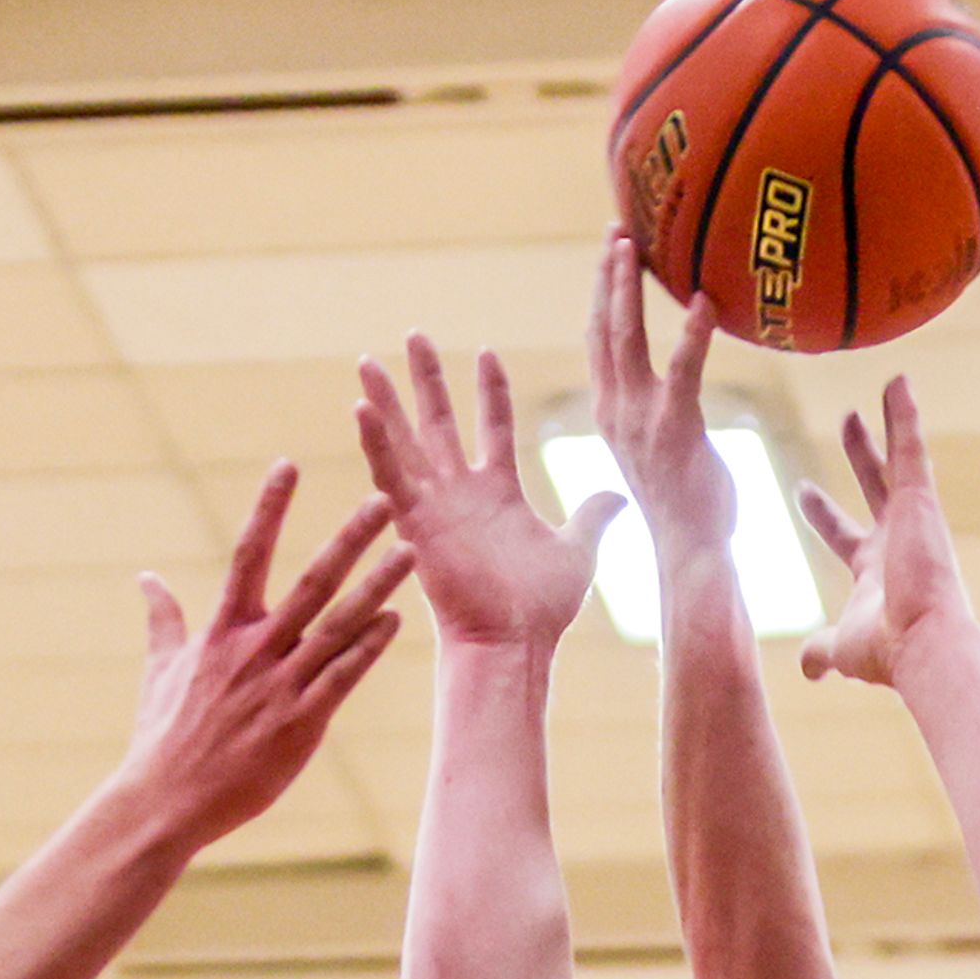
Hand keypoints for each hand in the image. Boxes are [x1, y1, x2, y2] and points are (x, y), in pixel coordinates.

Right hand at [116, 467, 410, 845]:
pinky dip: (368, 649)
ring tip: (409, 551)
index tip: (288, 464)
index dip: (268, 509)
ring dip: (376, 587)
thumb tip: (145, 577)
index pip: (247, 554)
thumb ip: (163, 618)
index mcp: (221, 632)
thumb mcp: (159, 670)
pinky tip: (395, 621)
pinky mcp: (300, 724)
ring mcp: (279, 687)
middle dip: (348, 539)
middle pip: (309, 581)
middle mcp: (254, 650)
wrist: (165, 802)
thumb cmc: (161, 736)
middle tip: (383, 499)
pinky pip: (341, 678)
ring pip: (337, 625)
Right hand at [356, 336, 624, 650]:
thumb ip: (592, 516)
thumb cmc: (542, 608)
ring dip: (385, 402)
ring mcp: (435, 506)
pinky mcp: (416, 524)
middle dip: (426, 379)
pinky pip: (390, 476)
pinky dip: (374, 443)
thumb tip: (620, 496)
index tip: (486, 351)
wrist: (513, 643)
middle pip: (438, 422)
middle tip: (414, 335)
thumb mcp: (578, 550)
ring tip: (367, 362)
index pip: (493, 424)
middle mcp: (460, 493)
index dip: (490, 390)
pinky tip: (359, 408)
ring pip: (404, 441)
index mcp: (497, 492)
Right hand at [587, 229, 735, 568]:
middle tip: (616, 230)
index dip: (602, 295)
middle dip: (607, 277)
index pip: (600, 342)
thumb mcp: (662, 453)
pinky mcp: (676, 429)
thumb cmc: (687, 509)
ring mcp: (642, 419)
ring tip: (632, 246)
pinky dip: (691, 334)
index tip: (611, 254)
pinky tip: (704, 300)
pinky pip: (683, 370)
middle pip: (604, 330)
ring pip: (626, 340)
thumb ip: (660, 415)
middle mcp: (617, 411)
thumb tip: (676, 390)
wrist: (690, 555)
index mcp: (612, 414)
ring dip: (626, 290)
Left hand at [797, 377, 974, 689]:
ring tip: (888, 386)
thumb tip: (808, 668)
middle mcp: (895, 538)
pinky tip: (897, 382)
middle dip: (860, 453)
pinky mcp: (921, 502)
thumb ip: (822, 650)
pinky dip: (904, 415)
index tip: (802, 490)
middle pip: (873, 485)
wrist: (923, 645)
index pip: (843, 534)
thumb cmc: (887, 652)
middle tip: (845, 420)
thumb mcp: (842, 648)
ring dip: (891, 423)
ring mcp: (911, 518)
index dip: (822, 513)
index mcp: (873, 570)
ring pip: (899, 458)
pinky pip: (911, 448)